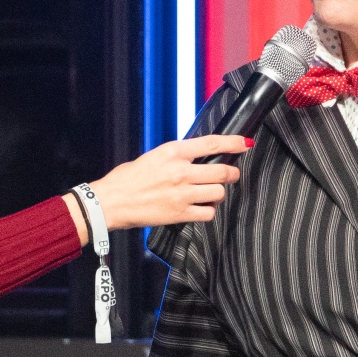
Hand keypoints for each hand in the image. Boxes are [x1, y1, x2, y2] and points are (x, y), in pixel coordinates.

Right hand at [83, 135, 248, 232]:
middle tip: (232, 174)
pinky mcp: (180, 213)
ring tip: (209, 193)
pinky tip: (200, 207)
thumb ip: (178, 156)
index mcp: (173, 152)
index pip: (212, 144)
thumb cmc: (128, 179)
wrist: (111, 202)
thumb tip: (199, 157)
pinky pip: (208, 213)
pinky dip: (208, 211)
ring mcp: (182, 194)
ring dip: (218, 193)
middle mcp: (181, 171)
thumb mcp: (154, 156)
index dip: (233, 142)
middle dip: (232, 173)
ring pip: (218, 192)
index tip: (245, 143)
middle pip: (222, 171)